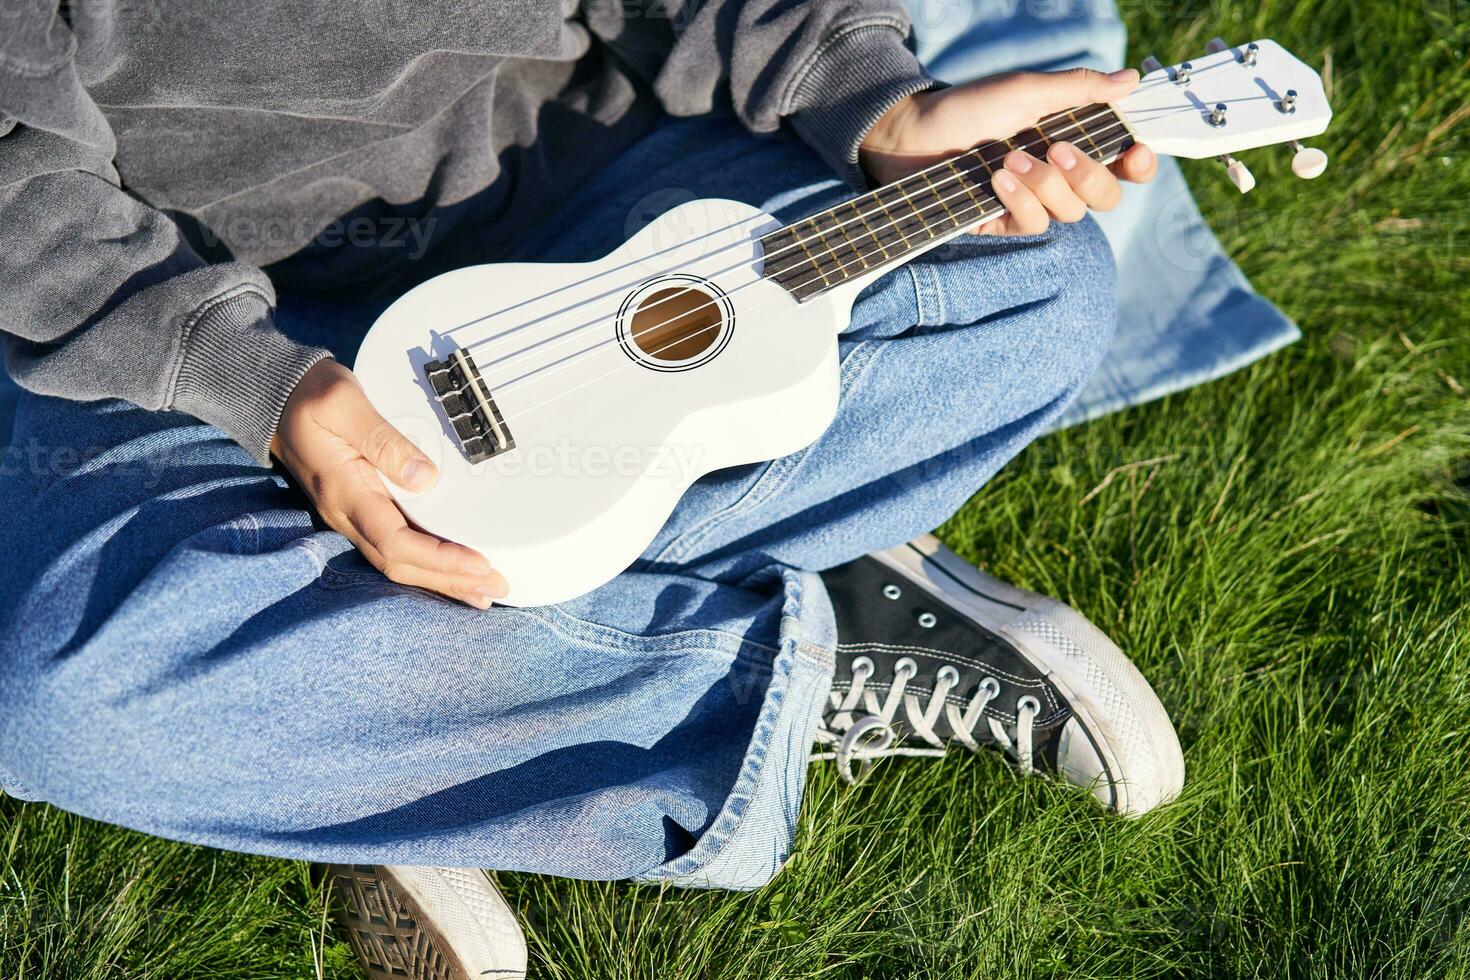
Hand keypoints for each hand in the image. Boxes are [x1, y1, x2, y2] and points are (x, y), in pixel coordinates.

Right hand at [272, 360, 507, 607]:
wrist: (277, 395)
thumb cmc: (311, 394)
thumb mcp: (344, 403)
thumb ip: (384, 440)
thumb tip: (426, 478)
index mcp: (345, 491)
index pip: (396, 542)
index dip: (440, 560)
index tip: (479, 564)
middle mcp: (346, 512)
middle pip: (400, 564)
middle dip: (449, 581)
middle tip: (496, 587)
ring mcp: (351, 514)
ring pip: (398, 561)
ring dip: (441, 579)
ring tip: (481, 590)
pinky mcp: (360, 507)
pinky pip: (395, 546)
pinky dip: (426, 564)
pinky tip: (450, 570)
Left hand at [860, 68, 1157, 236]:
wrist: (912, 136)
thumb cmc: (967, 108)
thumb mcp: (1023, 90)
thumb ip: (1078, 89)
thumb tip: (1131, 79)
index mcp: (1072, 140)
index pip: (1122, 162)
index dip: (1139, 164)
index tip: (1138, 152)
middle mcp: (1059, 175)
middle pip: (1106, 196)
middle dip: (1090, 176)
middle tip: (1059, 151)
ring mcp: (1034, 201)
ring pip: (1070, 212)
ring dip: (1045, 185)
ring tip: (1008, 159)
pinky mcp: (1005, 222)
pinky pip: (1034, 224)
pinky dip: (1020, 201)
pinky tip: (996, 179)